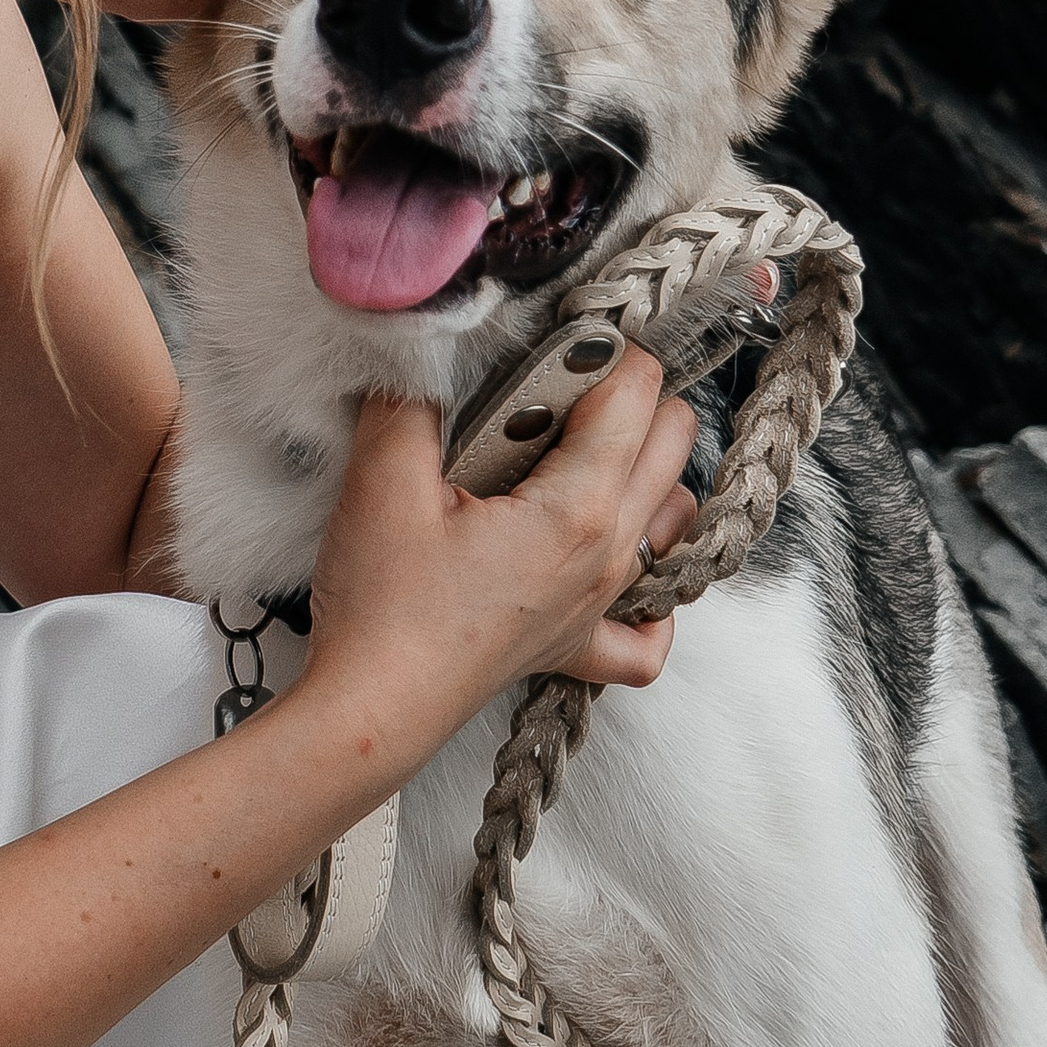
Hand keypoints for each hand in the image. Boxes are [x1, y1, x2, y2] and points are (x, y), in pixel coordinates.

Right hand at [301, 352, 697, 780]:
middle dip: (625, 396)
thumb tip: (433, 349)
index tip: (552, 336)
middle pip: (673, 439)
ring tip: (572, 457)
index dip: (601, 344)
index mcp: (578, 505)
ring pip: (676, 517)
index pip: (636, 390)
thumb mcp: (385, 476)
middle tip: (547, 391)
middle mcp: (610, 553)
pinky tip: (612, 562)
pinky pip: (650, 627)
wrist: (370, 709)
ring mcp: (601, 604)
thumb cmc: (383, 604)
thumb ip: (415, 396)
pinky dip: (649, 590)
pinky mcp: (576, 646)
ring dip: (643, 473)